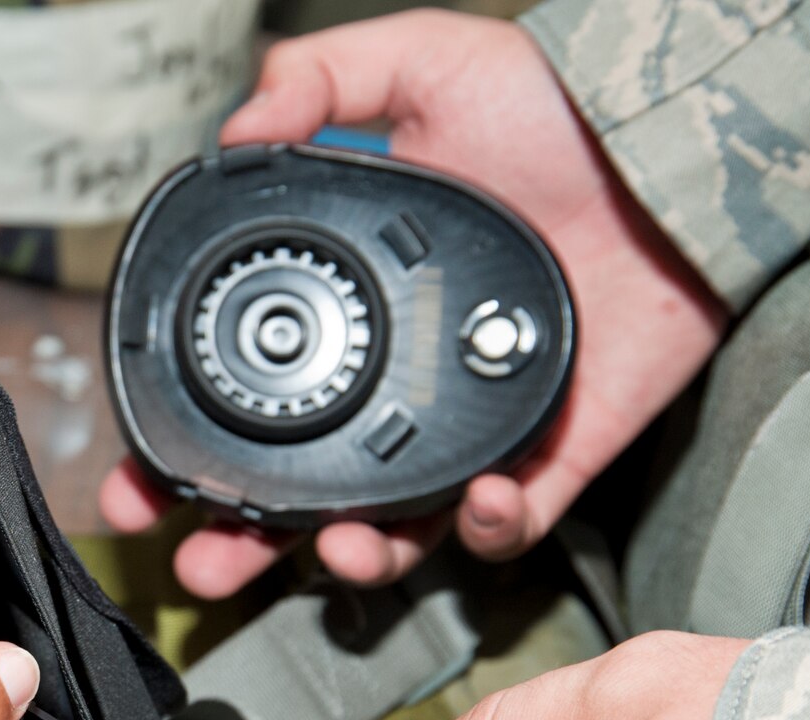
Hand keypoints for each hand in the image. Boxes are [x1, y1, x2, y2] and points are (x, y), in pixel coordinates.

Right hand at [100, 10, 726, 596]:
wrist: (666, 146)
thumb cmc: (553, 113)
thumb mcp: (424, 68)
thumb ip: (323, 82)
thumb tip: (234, 129)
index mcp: (349, 321)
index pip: (244, 406)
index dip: (185, 452)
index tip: (143, 479)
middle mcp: (394, 391)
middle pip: (297, 496)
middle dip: (242, 544)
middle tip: (206, 561)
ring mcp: (465, 430)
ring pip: (392, 529)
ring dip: (353, 556)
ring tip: (337, 548)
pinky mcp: (547, 455)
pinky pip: (505, 525)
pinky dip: (483, 529)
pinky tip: (470, 500)